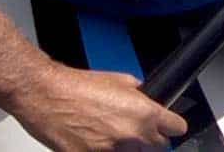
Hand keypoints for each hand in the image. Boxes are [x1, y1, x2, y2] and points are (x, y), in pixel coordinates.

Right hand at [8, 63, 186, 151]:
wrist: (46, 96)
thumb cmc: (76, 86)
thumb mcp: (119, 80)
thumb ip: (138, 94)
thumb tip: (145, 99)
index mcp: (144, 114)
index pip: (176, 129)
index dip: (172, 126)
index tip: (169, 126)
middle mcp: (132, 136)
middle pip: (157, 147)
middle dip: (149, 139)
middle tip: (135, 130)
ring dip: (127, 147)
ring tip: (109, 133)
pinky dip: (105, 151)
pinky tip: (95, 140)